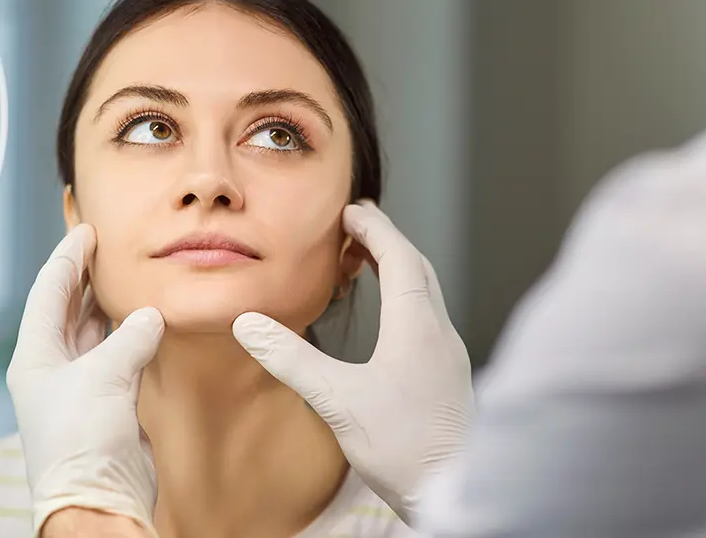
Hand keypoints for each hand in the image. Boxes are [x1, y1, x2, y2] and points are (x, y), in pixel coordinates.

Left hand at [7, 224, 164, 536]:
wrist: (98, 498)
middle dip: (84, 276)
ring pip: (92, 332)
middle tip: (106, 245)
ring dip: (107, 305)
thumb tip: (150, 315)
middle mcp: (52, 367)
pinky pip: (117, 356)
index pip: (49, 292)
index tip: (86, 230)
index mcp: (34, 356)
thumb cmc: (82, 438)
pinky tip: (143, 318)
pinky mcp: (107, 403)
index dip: (68, 258)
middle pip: (67, 308)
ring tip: (124, 274)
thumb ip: (129, 337)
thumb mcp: (104, 376)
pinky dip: (130, 334)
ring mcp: (79, 385)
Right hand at [232, 201, 474, 525]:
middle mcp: (439, 332)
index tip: (351, 211)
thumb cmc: (404, 448)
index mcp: (417, 326)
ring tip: (367, 264)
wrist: (457, 494)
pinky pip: (428, 317)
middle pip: (417, 269)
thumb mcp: (337, 399)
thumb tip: (249, 324)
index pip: (399, 257)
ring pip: (426, 293)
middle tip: (356, 227)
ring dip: (398, 269)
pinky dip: (406, 298)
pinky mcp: (449, 377)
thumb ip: (291, 359)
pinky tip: (389, 320)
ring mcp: (448, 355)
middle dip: (386, 241)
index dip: (374, 229)